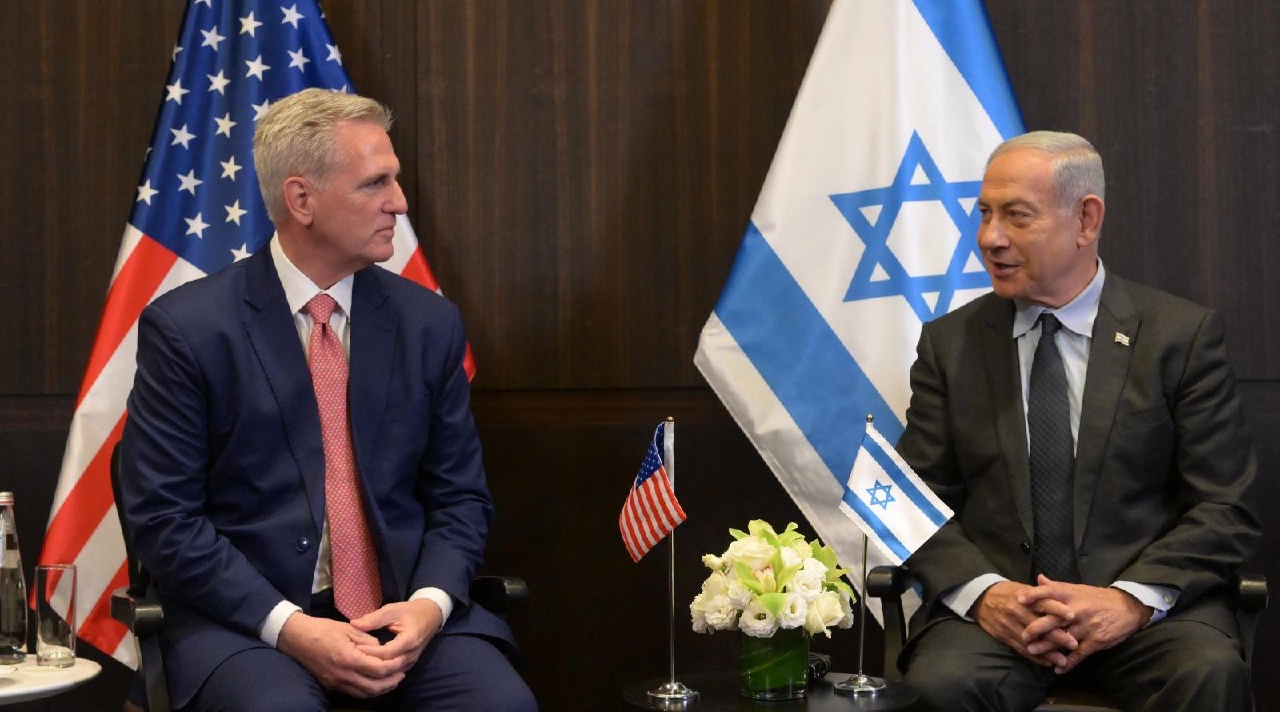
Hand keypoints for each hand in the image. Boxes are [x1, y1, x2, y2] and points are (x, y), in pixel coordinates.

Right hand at [277, 612, 406, 697]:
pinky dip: (368, 690)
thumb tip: (381, 650)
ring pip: (365, 693)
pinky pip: (354, 693)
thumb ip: (368, 641)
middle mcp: (343, 675)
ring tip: (393, 680)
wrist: (297, 638)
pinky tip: (375, 683)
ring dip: (381, 689)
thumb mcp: (349, 629)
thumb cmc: (323, 629)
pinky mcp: (331, 685)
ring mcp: (336, 683)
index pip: (379, 669)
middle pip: (375, 687)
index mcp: (349, 658)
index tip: (403, 660)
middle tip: (402, 673)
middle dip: (392, 681)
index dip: (394, 666)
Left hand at [349, 599, 443, 674]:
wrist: (430, 616)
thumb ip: (373, 618)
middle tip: (352, 657)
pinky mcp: (409, 664)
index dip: (369, 651)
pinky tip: (369, 666)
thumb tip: (353, 624)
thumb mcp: (392, 610)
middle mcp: (411, 654)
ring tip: (358, 662)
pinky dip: (381, 670)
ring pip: (390, 672)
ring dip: (374, 667)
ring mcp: (412, 661)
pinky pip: (394, 672)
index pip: (386, 652)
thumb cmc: (410, 612)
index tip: (354, 647)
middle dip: (369, 661)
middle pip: (387, 665)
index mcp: (409, 640)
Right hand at [970, 581, 1076, 668]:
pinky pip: (1020, 649)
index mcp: (1023, 597)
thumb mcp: (1022, 588)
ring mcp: (1009, 625)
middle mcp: (1016, 611)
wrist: (980, 598)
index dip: (1057, 609)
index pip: (1042, 602)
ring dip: (1047, 652)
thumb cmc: (1007, 592)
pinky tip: (1047, 663)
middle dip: (1056, 635)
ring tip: (1063, 660)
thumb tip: (1063, 598)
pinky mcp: (1003, 636)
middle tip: (1074, 643)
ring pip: (1031, 641)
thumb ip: (1041, 594)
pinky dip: (1034, 657)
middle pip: (1039, 625)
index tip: (1072, 616)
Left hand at [1018, 575, 1151, 673]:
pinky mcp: (1096, 641)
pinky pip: (1079, 654)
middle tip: (1022, 635)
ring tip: (1032, 652)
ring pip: (1063, 638)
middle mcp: (1077, 610)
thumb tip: (1038, 578)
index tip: (1019, 600)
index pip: (1050, 593)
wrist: (1127, 608)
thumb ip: (1057, 586)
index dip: (1034, 595)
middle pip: (1054, 619)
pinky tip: (1058, 669)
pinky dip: (1068, 663)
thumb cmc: (1097, 598)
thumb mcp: (1078, 589)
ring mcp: (1086, 627)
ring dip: (1047, 647)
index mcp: (1071, 596)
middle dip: (1036, 628)